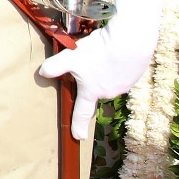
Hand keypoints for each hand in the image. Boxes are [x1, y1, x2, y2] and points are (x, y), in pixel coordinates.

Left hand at [38, 19, 154, 138]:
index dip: (79, 125)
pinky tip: (113, 54)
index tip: (78, 137)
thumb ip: (55, 67)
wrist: (131, 41)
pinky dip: (116, 66)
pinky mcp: (135, 75)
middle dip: (91, 84)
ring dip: (104, 73)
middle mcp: (109, 93)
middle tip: (89, 67)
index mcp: (92, 92)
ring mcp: (125, 85)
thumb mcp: (70, 57)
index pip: (82, 113)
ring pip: (109, 81)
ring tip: (100, 56)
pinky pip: (121, 73)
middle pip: (95, 91)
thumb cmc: (99, 52)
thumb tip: (43, 73)